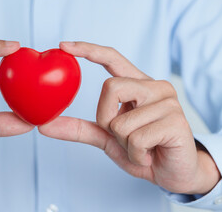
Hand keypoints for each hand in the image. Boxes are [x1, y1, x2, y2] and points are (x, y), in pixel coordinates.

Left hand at [38, 42, 220, 193]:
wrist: (175, 174)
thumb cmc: (144, 151)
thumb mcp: (108, 138)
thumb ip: (80, 129)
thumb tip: (44, 126)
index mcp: (139, 85)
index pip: (113, 58)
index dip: (88, 50)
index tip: (63, 45)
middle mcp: (155, 87)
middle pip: (110, 88)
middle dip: (106, 119)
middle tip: (123, 136)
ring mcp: (169, 102)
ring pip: (121, 121)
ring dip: (124, 144)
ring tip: (143, 148)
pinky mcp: (177, 122)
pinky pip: (136, 139)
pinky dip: (137, 155)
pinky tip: (152, 155)